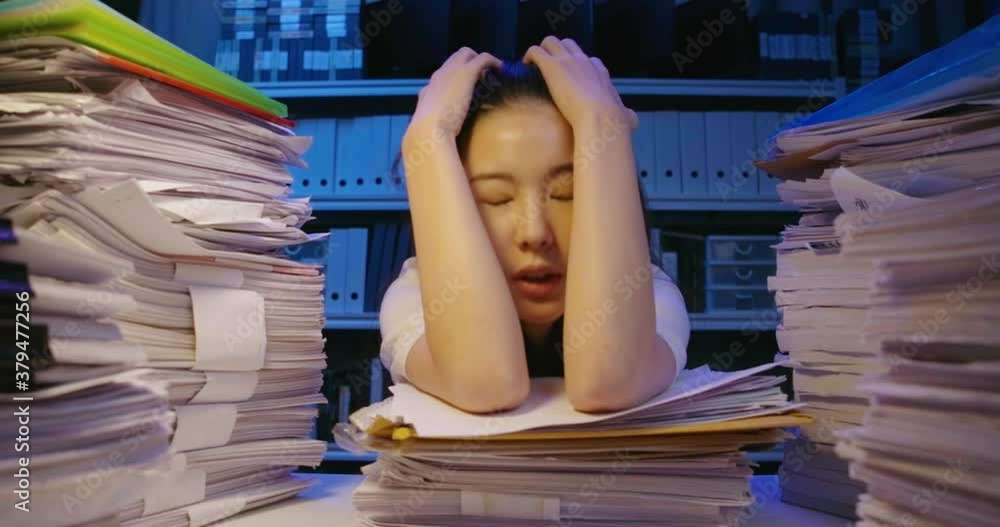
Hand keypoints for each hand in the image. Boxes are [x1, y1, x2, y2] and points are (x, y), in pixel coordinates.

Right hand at [406, 47, 501, 143]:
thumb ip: (433, 129)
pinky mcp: (466, 73)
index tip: (465, 88)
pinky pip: (482, 58)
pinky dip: (492, 60)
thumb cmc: (427, 136)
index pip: (441, 77)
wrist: (428, 130)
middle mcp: (438, 77)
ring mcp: (451, 72)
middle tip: (482, 74)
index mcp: (428, 91)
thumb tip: (438, 139)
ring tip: (492, 69)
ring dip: (478, 59)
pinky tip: (501, 68)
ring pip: (466, 53)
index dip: (454, 79)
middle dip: (466, 62)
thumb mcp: (428, 131)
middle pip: (453, 59)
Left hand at [523, 37, 637, 131]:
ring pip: (551, 41)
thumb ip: (626, 115)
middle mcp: (584, 62)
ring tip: (534, 66)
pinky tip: (526, 67)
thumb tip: (631, 119)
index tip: (569, 79)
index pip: (589, 60)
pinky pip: (536, 50)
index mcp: (599, 73)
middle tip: (548, 70)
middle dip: (557, 53)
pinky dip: (530, 56)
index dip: (577, 67)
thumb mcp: (625, 116)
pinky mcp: (552, 65)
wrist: (601, 118)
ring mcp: (568, 61)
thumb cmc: (612, 120)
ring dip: (542, 50)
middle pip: (569, 45)